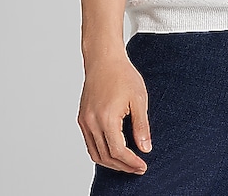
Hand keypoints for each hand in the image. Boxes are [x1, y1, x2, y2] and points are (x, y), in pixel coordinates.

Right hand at [78, 54, 151, 174]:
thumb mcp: (139, 99)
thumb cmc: (122, 74)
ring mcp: (84, 121)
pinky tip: (114, 150)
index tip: (142, 166)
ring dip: (111, 162)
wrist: (103, 59)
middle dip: (122, 166)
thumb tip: (145, 149)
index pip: (118, 151)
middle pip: (105, 156)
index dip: (131, 162)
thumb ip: (141, 126)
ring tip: (127, 162)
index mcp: (107, 118)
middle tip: (137, 168)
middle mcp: (92, 122)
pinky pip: (90, 143)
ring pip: (95, 153)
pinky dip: (101, 152)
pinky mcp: (82, 119)